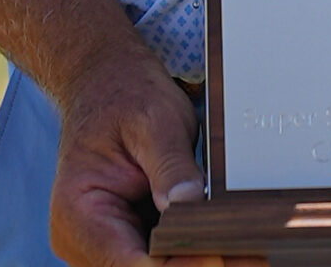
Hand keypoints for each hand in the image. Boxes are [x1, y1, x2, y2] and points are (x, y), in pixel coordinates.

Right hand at [47, 46, 262, 266]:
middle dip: (198, 264)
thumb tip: (190, 204)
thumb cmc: (125, 94)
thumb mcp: (154, 120)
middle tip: (252, 256)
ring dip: (199, 261)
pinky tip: (231, 244)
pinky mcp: (128, 242)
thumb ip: (171, 164)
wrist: (108, 82)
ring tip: (248, 251)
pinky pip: (161, 260)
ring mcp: (105, 245)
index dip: (178, 265)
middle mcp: (83, 239)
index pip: (128, 263)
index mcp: (78, 211)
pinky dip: (193, 254)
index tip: (220, 253)